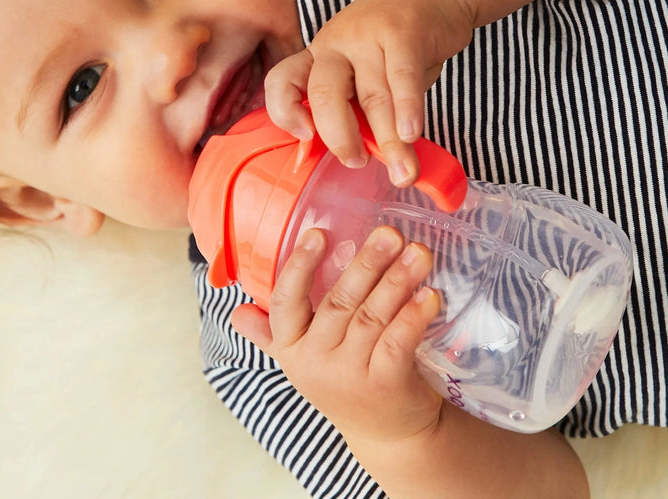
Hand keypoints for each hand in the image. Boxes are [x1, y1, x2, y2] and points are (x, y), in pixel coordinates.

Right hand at [229, 226, 445, 447]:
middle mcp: (314, 362)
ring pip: (371, 318)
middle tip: (388, 234)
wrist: (386, 434)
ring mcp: (350, 375)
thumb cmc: (345, 382)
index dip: (299, 266)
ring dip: (396, 281)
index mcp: (290, 347)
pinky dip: (413, 316)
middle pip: (338, 304)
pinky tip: (429, 294)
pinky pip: (398, 342)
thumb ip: (271, 333)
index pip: (285, 302)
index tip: (318, 233)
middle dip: (366, 264)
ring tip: (418, 253)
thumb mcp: (303, 360)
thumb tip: (238, 313)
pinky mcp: (385, 385)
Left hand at [264, 0, 473, 184]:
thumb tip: (363, 156)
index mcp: (319, 55)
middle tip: (357, 162)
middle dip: (339, 136)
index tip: (305, 139)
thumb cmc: (396, 40)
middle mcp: (336, 43)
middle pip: (324, 93)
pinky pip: (402, 78)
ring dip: (388, 139)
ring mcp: (368, 36)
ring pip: (372, 95)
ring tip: (403, 171)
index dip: (284, 111)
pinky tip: (411, 135)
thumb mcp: (365, 68)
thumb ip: (358, 104)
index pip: (282, 80)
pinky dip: (407, 110)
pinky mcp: (404, 33)